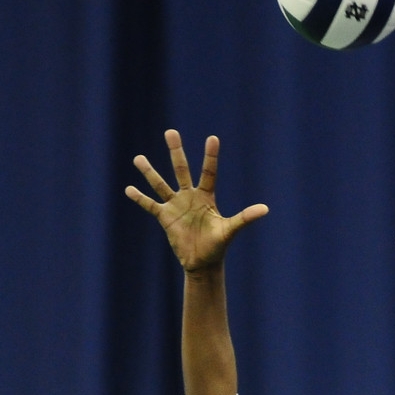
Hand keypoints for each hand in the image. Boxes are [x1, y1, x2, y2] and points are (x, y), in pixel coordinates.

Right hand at [125, 129, 268, 272]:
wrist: (202, 262)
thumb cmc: (218, 246)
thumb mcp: (230, 230)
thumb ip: (245, 218)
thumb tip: (265, 209)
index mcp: (206, 197)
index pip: (208, 172)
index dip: (210, 156)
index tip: (213, 138)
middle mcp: (190, 196)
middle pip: (181, 170)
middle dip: (176, 151)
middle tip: (170, 131)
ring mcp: (176, 205)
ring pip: (161, 184)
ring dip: (150, 172)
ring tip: (138, 158)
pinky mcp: (165, 217)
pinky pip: (150, 205)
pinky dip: (140, 198)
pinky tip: (128, 189)